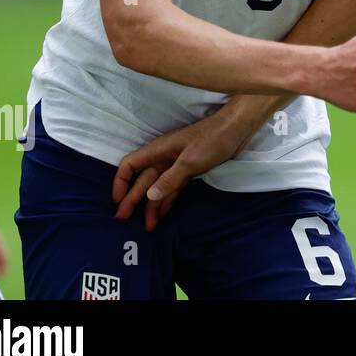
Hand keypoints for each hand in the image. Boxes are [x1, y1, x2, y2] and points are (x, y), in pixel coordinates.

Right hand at [113, 110, 249, 230]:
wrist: (238, 128)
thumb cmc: (213, 138)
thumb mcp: (191, 160)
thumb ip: (170, 178)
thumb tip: (150, 196)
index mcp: (159, 150)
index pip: (130, 165)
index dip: (121, 182)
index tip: (117, 201)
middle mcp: (164, 158)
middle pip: (143, 180)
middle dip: (133, 200)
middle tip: (123, 221)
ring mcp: (177, 164)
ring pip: (158, 187)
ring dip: (151, 205)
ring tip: (147, 227)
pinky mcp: (190, 170)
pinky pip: (173, 188)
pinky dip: (167, 201)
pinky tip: (162, 215)